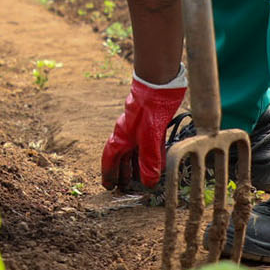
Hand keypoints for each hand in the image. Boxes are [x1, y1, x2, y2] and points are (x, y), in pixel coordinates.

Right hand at [100, 71, 187, 190]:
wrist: (160, 82)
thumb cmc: (152, 106)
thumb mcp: (151, 135)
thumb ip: (149, 158)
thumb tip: (148, 182)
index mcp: (122, 136)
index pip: (110, 158)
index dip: (108, 173)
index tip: (109, 186)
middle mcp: (128, 133)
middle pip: (121, 157)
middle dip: (122, 172)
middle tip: (125, 188)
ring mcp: (139, 128)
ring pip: (134, 151)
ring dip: (136, 166)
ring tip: (140, 180)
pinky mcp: (151, 123)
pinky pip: (147, 144)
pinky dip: (149, 156)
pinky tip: (156, 162)